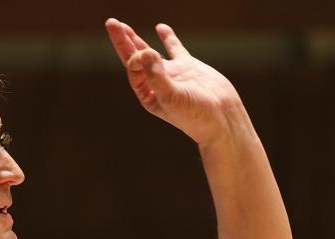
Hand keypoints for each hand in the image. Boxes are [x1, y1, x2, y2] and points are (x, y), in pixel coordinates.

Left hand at [105, 18, 244, 146]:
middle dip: (123, 40)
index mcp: (149, 94)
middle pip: (135, 58)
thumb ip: (157, 76)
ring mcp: (173, 74)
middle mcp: (157, 84)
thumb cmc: (197, 116)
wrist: (223, 119)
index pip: (133, 68)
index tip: (146, 52)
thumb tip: (145, 53)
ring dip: (137, 40)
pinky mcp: (188, 67)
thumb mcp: (174, 98)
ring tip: (123, 27)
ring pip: (150, 53)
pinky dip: (168, 37)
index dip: (134, 55)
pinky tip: (160, 28)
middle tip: (111, 22)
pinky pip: (174, 49)